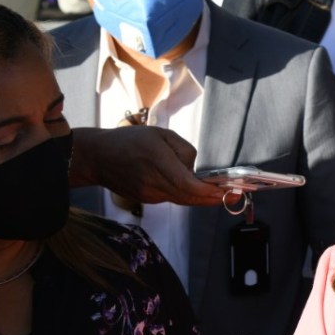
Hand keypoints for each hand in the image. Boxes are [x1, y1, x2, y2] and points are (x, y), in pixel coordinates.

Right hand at [69, 126, 221, 206]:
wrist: (98, 157)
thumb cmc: (131, 141)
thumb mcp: (161, 134)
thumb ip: (184, 150)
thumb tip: (195, 169)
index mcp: (159, 164)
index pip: (190, 186)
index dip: (211, 193)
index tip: (230, 192)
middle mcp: (154, 184)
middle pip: (190, 198)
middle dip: (215, 199)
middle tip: (236, 196)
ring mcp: (150, 195)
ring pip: (183, 200)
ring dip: (202, 197)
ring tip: (222, 192)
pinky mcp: (147, 199)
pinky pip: (172, 198)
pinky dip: (186, 195)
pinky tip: (196, 189)